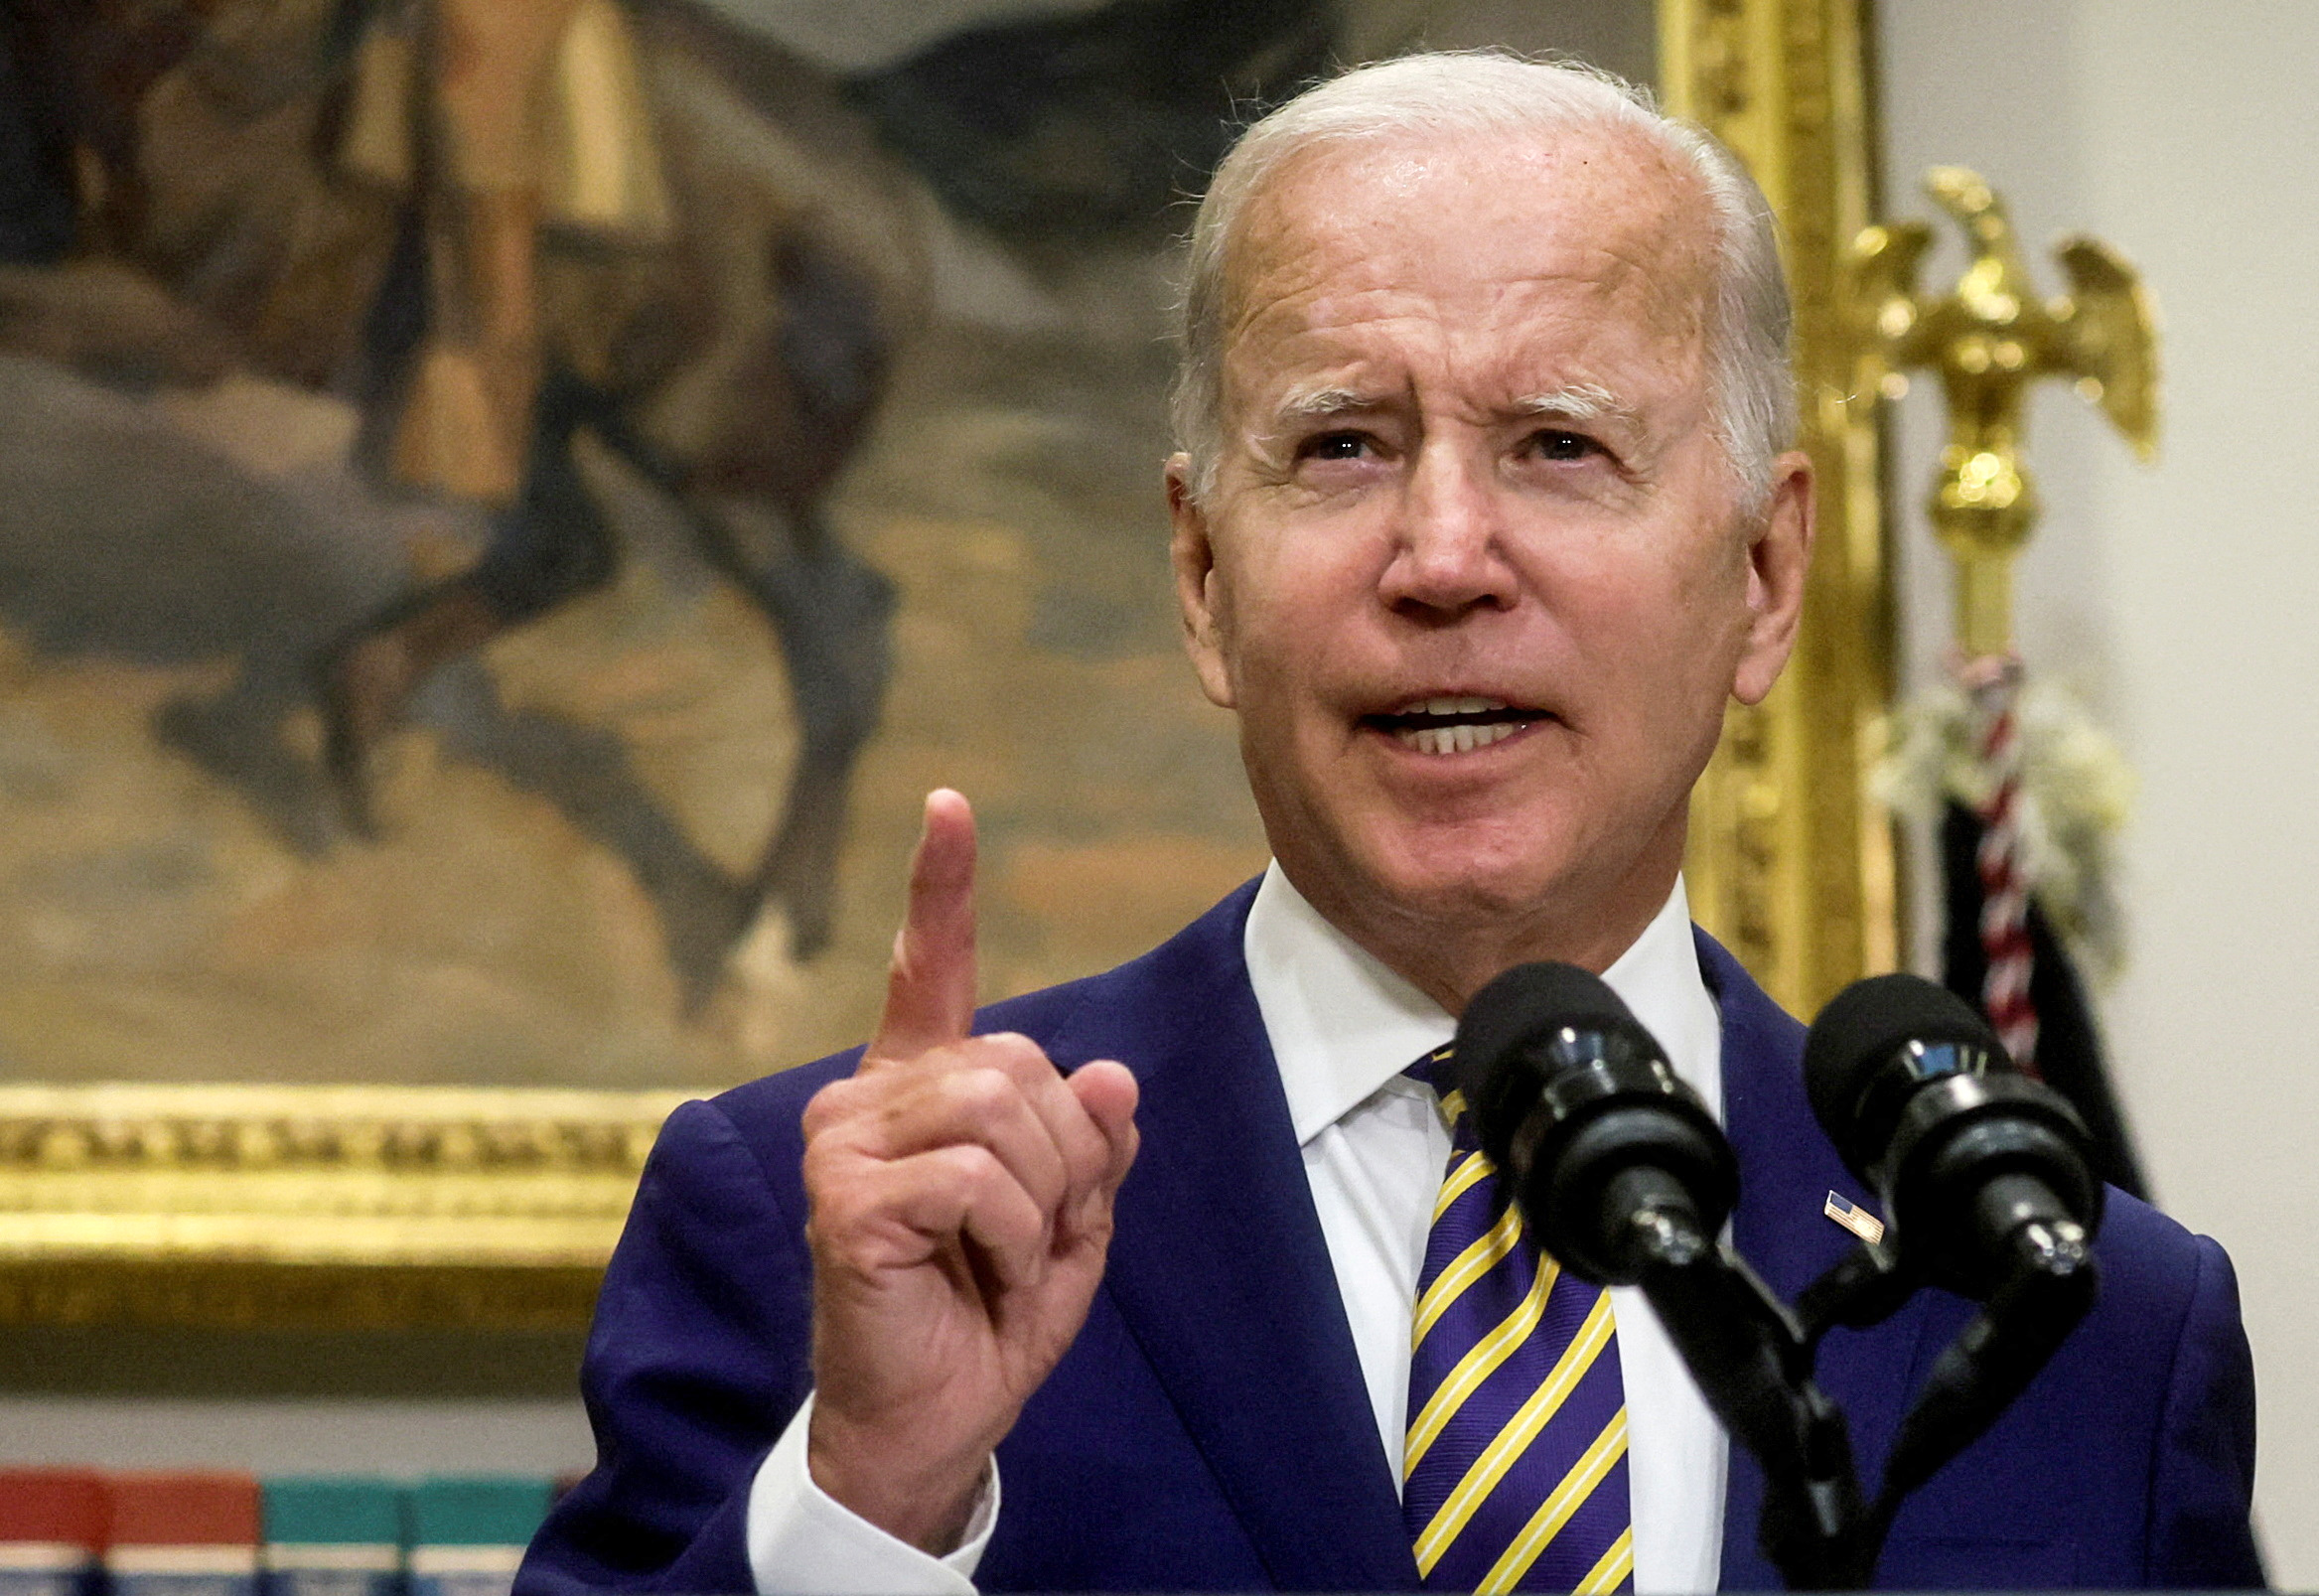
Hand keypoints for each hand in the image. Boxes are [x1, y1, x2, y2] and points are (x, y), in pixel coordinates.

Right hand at [800, 789, 1139, 1552]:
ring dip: (1044, 1199)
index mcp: (921, 1088)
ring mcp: (843, 1143)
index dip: (941, 886)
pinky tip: (984, 1276)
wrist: (937, 1419)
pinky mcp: (842, 1199)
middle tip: (1038, 1230)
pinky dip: (1016, 1234)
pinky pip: (976, 1177)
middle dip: (1067, 1153)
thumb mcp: (1073, 1220)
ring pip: (1002, 1110)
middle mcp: (868, 1098)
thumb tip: (1110, 1072)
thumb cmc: (992, 1312)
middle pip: (1018, 1061)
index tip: (949, 804)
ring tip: (1008, 1256)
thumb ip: (1093, 1143)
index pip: (930, 968)